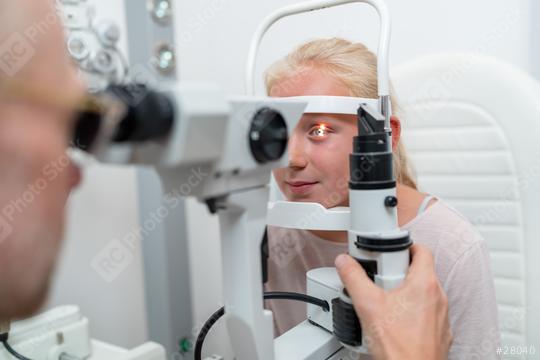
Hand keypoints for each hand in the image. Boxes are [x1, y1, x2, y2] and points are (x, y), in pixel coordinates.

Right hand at [335, 244, 451, 359]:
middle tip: (379, 281)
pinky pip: (425, 313)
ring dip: (403, 293)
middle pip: (418, 272)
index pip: (421, 250)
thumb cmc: (399, 348)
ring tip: (383, 304)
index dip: (403, 247)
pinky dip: (410, 312)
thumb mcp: (367, 305)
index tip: (388, 252)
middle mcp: (438, 297)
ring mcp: (440, 316)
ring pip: (421, 294)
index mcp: (425, 284)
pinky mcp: (438, 332)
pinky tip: (393, 323)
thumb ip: (354, 278)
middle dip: (396, 273)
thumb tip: (345, 262)